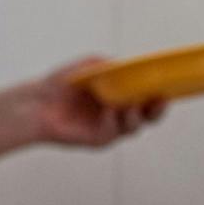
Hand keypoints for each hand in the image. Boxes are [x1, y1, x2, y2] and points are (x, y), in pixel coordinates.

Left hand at [30, 58, 166, 147]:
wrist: (37, 102)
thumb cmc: (61, 85)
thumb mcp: (86, 68)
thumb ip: (107, 65)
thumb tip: (124, 65)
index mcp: (120, 96)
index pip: (148, 98)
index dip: (160, 95)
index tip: (166, 88)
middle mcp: (119, 114)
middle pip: (149, 117)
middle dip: (157, 110)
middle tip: (159, 99)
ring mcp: (110, 128)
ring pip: (134, 127)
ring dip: (134, 115)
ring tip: (129, 102)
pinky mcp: (98, 140)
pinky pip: (112, 132)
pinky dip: (112, 121)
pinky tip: (108, 110)